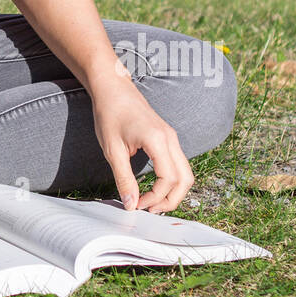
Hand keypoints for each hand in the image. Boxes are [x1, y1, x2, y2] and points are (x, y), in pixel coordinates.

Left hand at [91, 77, 193, 213]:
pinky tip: (154, 186)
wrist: (112, 87)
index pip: (168, 180)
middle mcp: (170, 139)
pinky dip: (171, 179)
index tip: (137, 205)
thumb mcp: (112, 149)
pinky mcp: (167, 137)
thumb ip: (123, 179)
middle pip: (185, 179)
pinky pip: (178, 164)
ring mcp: (171, 137)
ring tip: (153, 202)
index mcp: (157, 140)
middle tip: (150, 210)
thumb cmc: (110, 113)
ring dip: (173, 191)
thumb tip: (131, 205)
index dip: (155, 198)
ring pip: (185, 172)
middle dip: (171, 200)